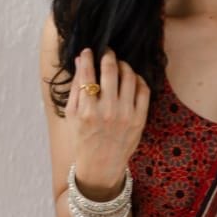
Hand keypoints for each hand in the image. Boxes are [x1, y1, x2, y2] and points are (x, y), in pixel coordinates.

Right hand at [65, 45, 149, 192]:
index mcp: (87, 111)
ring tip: (118, 65)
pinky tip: (131, 79)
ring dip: (123, 65)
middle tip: (106, 52)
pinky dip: (137, 79)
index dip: (87, 57)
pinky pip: (143, 90)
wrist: (101, 166)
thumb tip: (79, 60)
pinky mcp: (140, 119)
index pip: (87, 73)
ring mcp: (126, 115)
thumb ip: (75, 87)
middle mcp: (107, 111)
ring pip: (129, 76)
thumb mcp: (72, 115)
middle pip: (110, 69)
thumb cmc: (83, 139)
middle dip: (108, 55)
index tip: (88, 51)